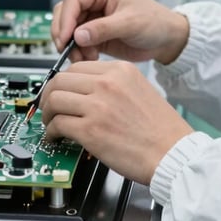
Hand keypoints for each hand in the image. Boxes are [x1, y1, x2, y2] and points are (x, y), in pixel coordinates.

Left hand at [40, 61, 192, 184]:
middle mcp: (108, 83)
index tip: (60, 92)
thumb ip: (112, 86)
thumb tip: (84, 93)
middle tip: (48, 107)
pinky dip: (51, 132)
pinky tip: (56, 137)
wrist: (174, 154)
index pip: (77, 67)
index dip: (63, 81)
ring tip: (50, 123)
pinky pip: (58, 124)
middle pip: (60, 80)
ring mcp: (98, 106)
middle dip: (49, 95)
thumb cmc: (161, 130)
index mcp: (120, 70)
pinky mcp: (91, 130)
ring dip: (47, 114)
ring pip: (54, 100)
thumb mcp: (139, 90)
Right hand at [51, 0, 189, 65]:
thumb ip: (103, 29)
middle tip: (67, 51)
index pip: (73, 1)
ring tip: (84, 58)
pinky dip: (78, 52)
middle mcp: (93, 1)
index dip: (65, 20)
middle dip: (64, 34)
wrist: (167, 39)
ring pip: (68, 30)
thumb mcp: (130, 23)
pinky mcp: (94, 34)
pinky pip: (76, 42)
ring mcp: (92, 18)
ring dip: (71, 46)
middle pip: (65, 14)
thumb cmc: (155, 22)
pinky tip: (90, 59)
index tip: (65, 39)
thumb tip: (78, 35)